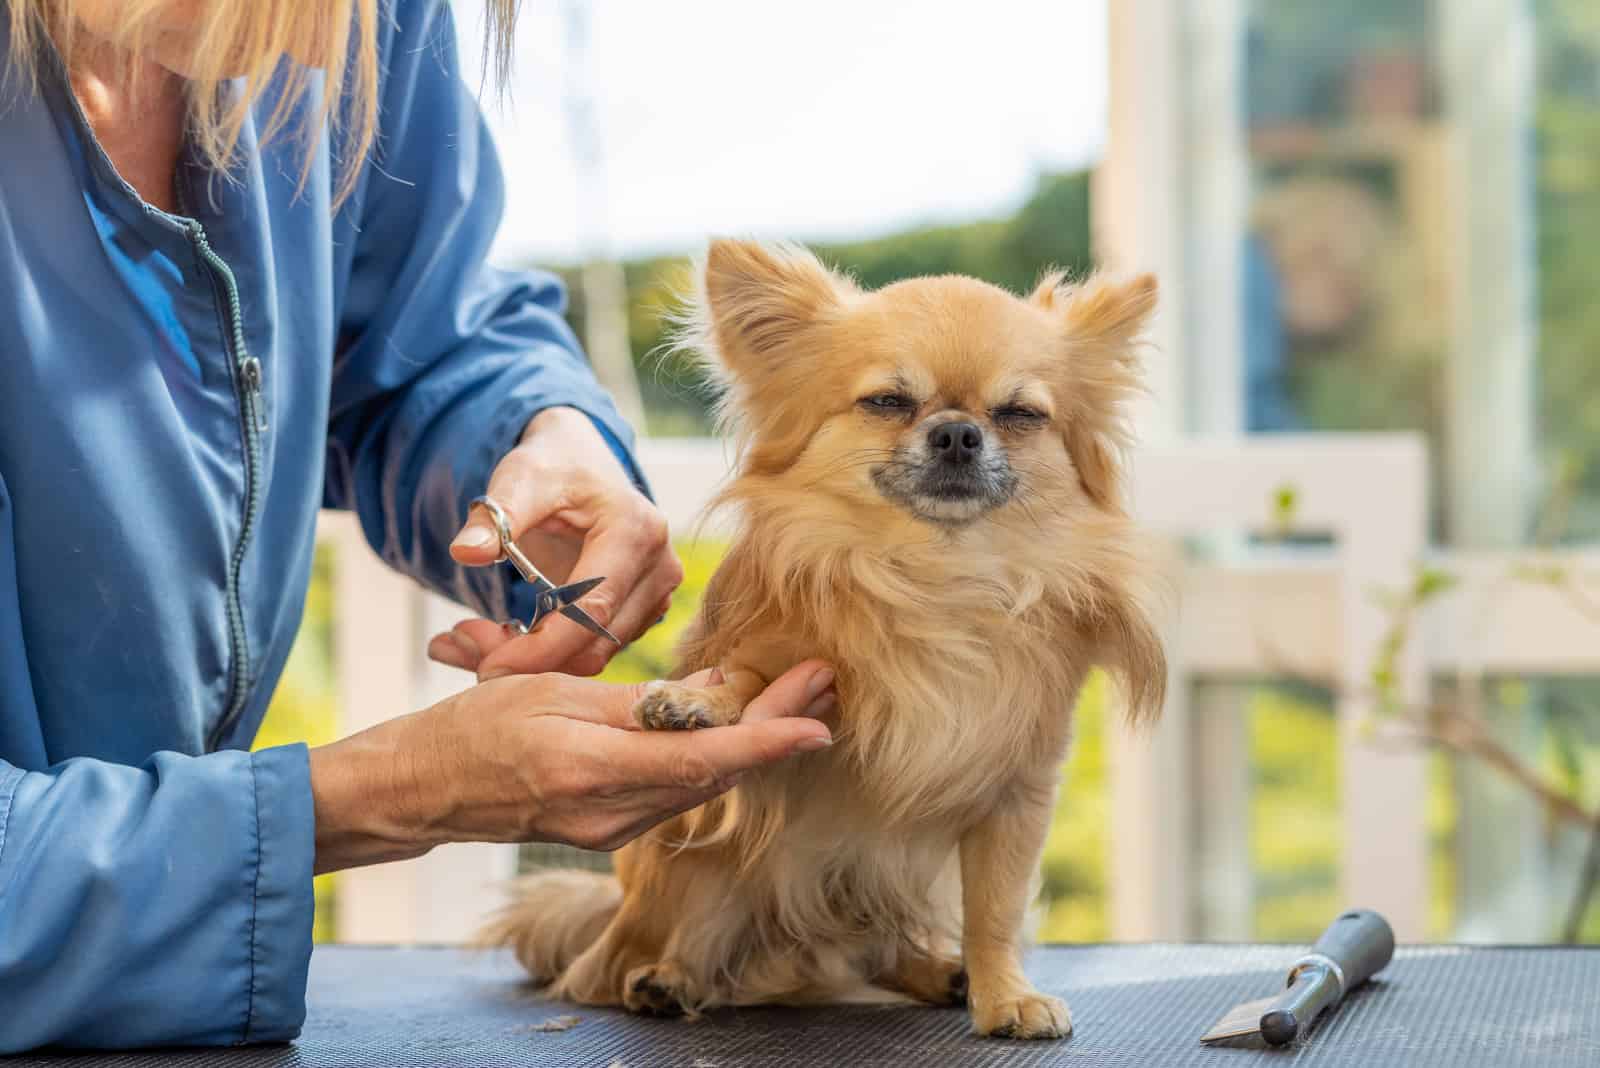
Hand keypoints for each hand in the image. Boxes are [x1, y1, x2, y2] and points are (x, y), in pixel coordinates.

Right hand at [307, 661, 836, 872]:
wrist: (421, 790)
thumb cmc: (475, 727)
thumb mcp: (554, 691)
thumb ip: (638, 701)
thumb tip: (715, 688)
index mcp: (589, 769)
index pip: (698, 759)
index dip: (763, 743)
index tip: (815, 726)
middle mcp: (607, 813)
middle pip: (713, 774)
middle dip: (775, 729)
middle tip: (823, 685)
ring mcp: (607, 831)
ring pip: (698, 785)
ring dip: (751, 743)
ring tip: (799, 698)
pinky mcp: (604, 832)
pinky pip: (672, 793)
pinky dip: (709, 759)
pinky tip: (734, 724)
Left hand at [432, 406, 682, 678]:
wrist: (580, 464)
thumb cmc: (554, 467)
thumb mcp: (521, 479)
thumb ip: (495, 515)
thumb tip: (466, 552)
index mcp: (635, 531)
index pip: (590, 610)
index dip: (539, 650)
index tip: (485, 666)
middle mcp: (659, 569)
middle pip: (594, 643)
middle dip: (526, 659)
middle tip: (461, 647)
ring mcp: (655, 596)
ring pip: (592, 656)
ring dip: (532, 663)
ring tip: (470, 640)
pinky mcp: (641, 613)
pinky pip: (592, 651)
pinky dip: (545, 657)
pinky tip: (499, 639)